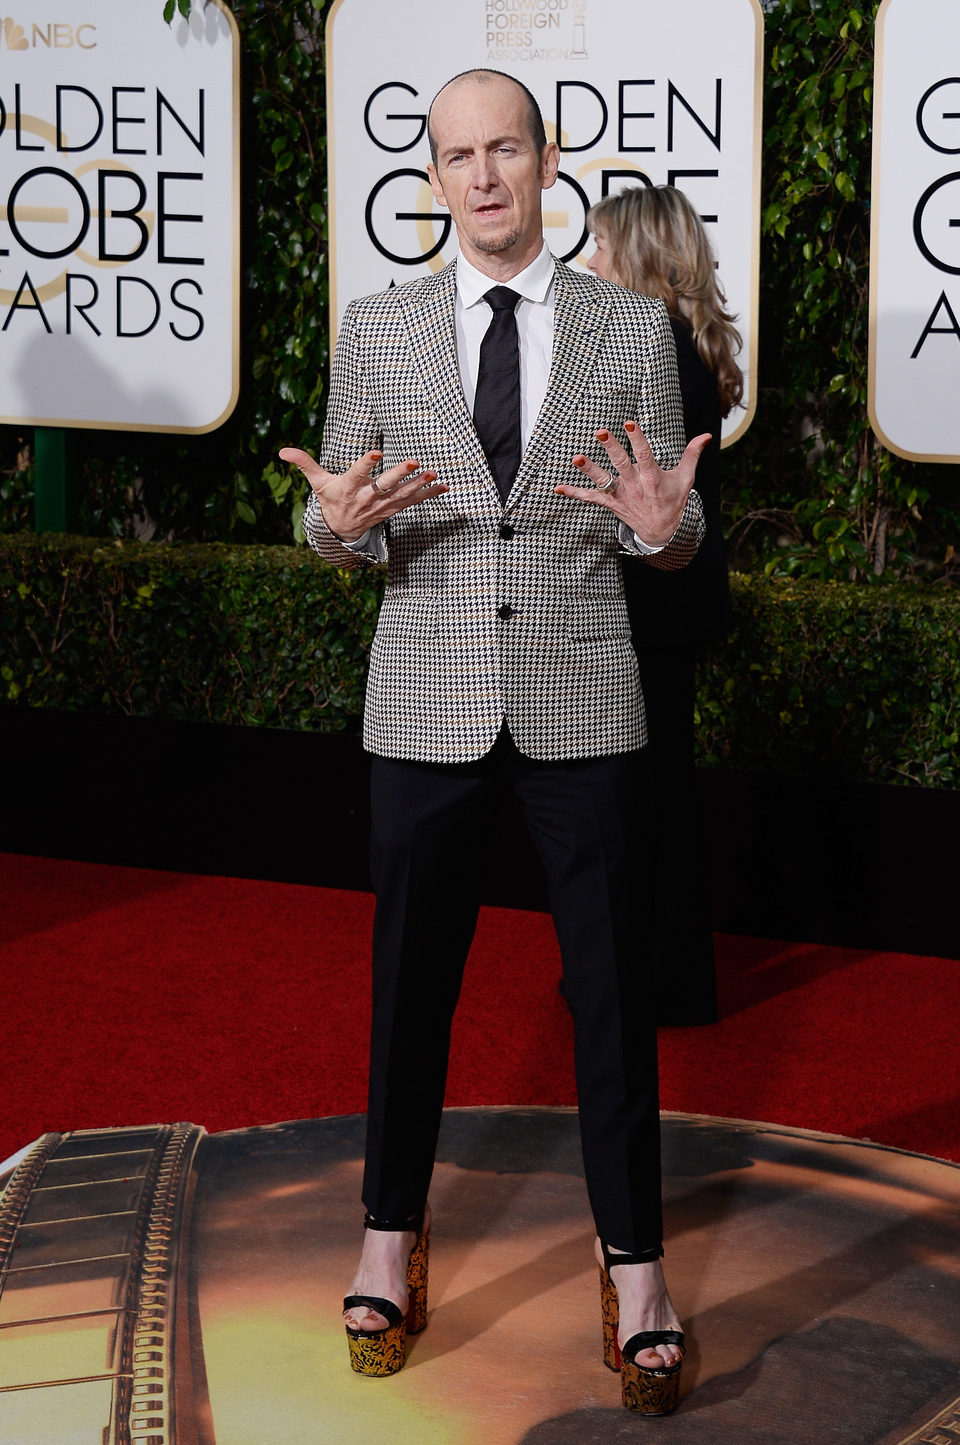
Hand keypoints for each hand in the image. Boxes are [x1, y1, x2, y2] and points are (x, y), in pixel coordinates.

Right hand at [279, 446, 446, 542]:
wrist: (342, 530)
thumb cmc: (332, 500)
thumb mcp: (318, 483)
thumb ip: (304, 464)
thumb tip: (282, 451)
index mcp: (349, 488)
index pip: (356, 474)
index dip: (365, 465)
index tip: (375, 454)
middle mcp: (368, 498)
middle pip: (385, 486)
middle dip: (400, 475)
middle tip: (415, 463)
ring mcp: (383, 506)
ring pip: (403, 494)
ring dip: (420, 485)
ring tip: (435, 474)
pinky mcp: (394, 509)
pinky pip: (413, 502)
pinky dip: (429, 494)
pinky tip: (444, 486)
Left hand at [556, 421, 710, 546]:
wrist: (662, 532)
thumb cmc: (673, 501)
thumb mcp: (686, 478)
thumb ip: (692, 454)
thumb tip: (706, 434)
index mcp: (652, 477)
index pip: (644, 454)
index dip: (637, 438)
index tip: (629, 423)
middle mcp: (635, 485)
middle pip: (621, 464)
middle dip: (611, 448)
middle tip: (600, 432)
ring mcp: (621, 495)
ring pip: (603, 481)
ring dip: (589, 470)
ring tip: (576, 458)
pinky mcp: (611, 504)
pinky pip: (591, 499)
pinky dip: (575, 494)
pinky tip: (558, 488)